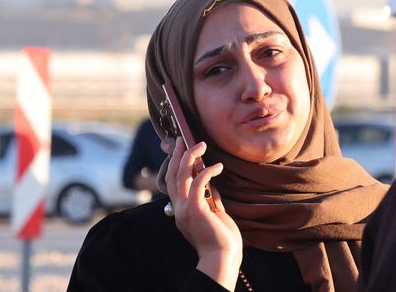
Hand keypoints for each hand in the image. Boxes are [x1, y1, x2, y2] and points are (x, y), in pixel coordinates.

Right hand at [164, 137, 241, 290]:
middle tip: (184, 139)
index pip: (173, 183)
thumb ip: (209, 199)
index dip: (175, 164)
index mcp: (180, 210)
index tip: (181, 150)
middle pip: (172, 175)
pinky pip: (198, 183)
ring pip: (181, 176)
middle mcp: (178, 208)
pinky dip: (207, 171)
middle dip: (178, 155)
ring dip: (190, 157)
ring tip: (201, 144)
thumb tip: (211, 185)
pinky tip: (218, 166)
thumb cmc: (221, 238)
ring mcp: (184, 209)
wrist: (222, 257)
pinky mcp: (196, 209)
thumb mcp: (213, 214)